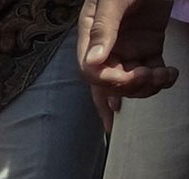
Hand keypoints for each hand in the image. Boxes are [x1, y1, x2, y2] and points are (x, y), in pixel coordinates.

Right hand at [78, 0, 177, 125]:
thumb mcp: (113, 0)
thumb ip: (102, 28)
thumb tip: (93, 62)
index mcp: (91, 36)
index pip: (91, 70)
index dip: (109, 80)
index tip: (131, 76)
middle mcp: (107, 47)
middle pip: (109, 82)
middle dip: (130, 87)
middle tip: (149, 77)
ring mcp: (128, 48)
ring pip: (130, 82)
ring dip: (147, 87)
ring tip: (165, 75)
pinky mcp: (148, 46)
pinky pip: (150, 71)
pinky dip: (161, 80)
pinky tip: (170, 75)